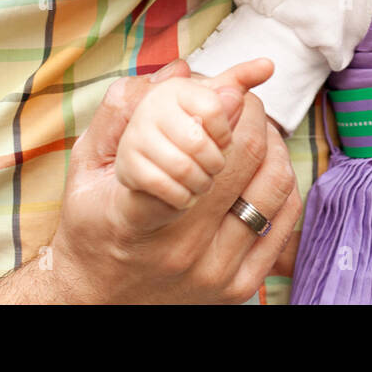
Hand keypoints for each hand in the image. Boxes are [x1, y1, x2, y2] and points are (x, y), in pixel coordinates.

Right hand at [47, 57, 302, 303]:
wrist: (99, 301)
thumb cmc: (93, 224)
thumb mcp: (86, 167)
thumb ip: (122, 113)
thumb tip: (180, 69)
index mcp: (131, 221)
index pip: (178, 167)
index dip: (217, 118)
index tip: (230, 91)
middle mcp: (177, 249)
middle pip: (240, 158)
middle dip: (248, 113)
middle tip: (242, 99)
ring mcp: (214, 271)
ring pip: (272, 182)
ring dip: (271, 141)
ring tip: (255, 127)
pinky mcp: (242, 285)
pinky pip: (285, 215)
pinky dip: (282, 177)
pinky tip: (265, 162)